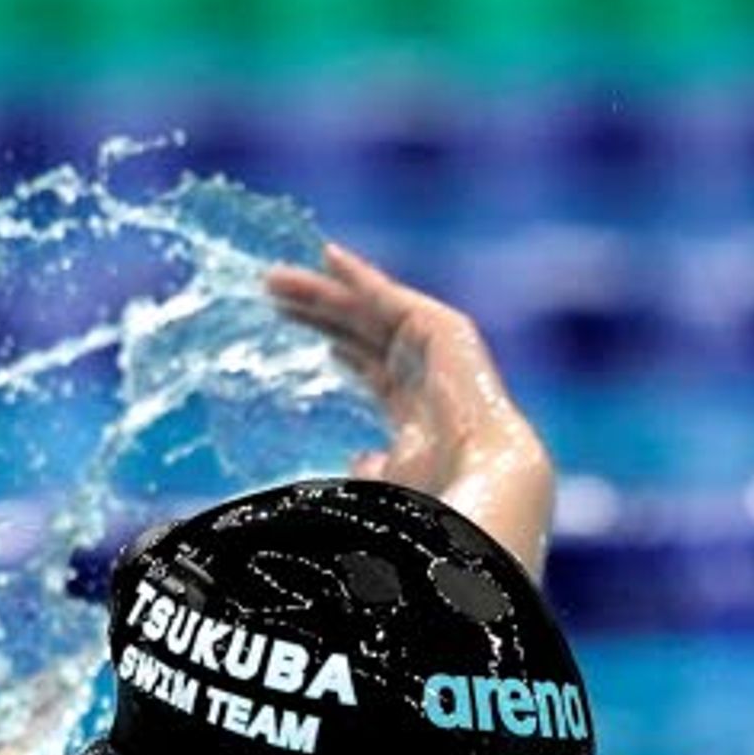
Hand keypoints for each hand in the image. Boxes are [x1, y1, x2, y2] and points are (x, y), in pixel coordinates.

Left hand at [264, 241, 553, 567]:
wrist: (483, 482)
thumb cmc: (441, 496)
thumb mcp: (391, 482)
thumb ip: (372, 469)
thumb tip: (358, 459)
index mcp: (416, 409)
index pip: (367, 364)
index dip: (332, 340)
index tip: (292, 323)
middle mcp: (426, 374)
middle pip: (360, 331)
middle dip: (317, 310)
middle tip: (270, 291)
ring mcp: (437, 351)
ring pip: (368, 310)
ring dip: (324, 292)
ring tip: (275, 278)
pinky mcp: (445, 330)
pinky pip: (392, 296)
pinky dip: (361, 277)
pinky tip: (328, 257)